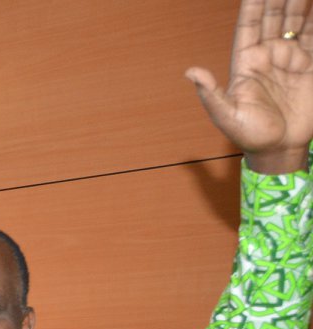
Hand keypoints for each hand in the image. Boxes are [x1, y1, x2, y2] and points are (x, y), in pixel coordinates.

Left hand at [186, 0, 312, 171]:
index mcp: (246, 62)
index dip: (254, 4)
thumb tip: (190, 71)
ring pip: (294, 22)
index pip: (249, 25)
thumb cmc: (248, 135)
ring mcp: (289, 58)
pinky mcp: (309, 65)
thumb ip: (210, 93)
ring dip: (298, 4)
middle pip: (273, 17)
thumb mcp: (226, 116)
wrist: (279, 150)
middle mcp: (267, 55)